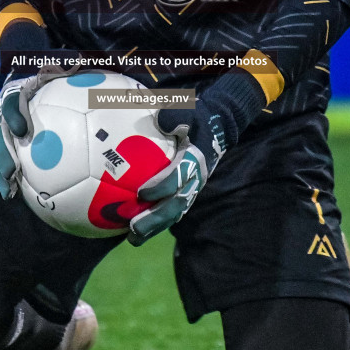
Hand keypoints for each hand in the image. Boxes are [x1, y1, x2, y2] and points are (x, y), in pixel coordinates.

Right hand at [0, 59, 83, 200]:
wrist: (25, 65)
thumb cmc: (49, 66)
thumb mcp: (57, 61)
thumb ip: (68, 64)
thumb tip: (84, 62)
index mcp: (16, 91)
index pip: (12, 102)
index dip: (15, 115)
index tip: (21, 130)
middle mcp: (5, 111)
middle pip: (0, 133)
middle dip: (3, 153)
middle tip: (11, 171)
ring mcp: (4, 125)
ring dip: (1, 170)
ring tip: (8, 190)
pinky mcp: (7, 139)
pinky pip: (7, 157)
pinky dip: (8, 176)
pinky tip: (14, 194)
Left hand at [127, 100, 233, 244]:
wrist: (216, 129)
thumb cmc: (197, 118)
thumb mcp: (189, 110)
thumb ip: (176, 114)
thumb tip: (161, 119)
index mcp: (194, 159)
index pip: (178, 177)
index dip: (161, 187)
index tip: (140, 194)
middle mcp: (195, 178)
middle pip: (176, 204)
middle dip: (155, 219)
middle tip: (134, 228)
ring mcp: (193, 189)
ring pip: (174, 213)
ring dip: (154, 228)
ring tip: (133, 239)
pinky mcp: (188, 194)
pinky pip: (172, 212)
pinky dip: (157, 223)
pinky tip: (137, 231)